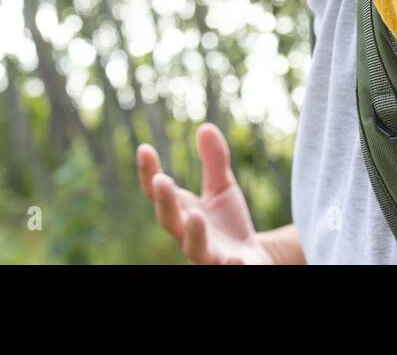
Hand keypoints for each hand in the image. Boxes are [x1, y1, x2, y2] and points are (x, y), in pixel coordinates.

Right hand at [136, 122, 273, 263]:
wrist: (252, 258)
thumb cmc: (228, 223)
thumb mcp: (223, 188)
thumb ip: (214, 161)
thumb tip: (205, 126)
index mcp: (181, 212)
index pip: (158, 192)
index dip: (148, 172)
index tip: (144, 148)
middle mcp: (187, 235)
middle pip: (169, 220)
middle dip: (165, 201)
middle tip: (161, 180)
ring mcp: (207, 255)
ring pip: (195, 248)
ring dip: (194, 233)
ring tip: (195, 215)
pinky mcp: (229, 268)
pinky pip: (227, 270)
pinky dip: (231, 266)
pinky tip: (236, 259)